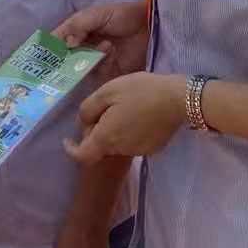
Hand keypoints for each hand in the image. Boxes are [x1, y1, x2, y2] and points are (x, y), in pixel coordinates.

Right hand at [54, 2, 149, 78]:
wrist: (151, 28)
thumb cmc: (124, 16)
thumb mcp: (99, 14)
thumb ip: (79, 25)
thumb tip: (65, 44)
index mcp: (77, 32)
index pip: (58, 41)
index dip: (48, 48)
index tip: (40, 55)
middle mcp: (83, 48)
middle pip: (65, 59)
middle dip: (63, 60)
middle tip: (64, 60)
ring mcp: (95, 62)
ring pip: (80, 67)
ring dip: (88, 57)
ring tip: (105, 45)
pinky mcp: (108, 74)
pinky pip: (97, 73)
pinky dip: (103, 61)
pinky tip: (112, 50)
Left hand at [65, 72, 188, 165]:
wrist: (179, 99)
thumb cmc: (141, 91)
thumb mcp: (107, 91)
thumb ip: (88, 109)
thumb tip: (83, 123)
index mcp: (107, 137)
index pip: (82, 156)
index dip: (71, 150)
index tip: (67, 140)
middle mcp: (121, 149)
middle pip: (100, 146)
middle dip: (96, 130)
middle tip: (105, 108)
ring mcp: (139, 151)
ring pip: (116, 144)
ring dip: (114, 130)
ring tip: (125, 107)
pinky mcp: (153, 148)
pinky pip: (133, 142)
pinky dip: (129, 132)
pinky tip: (139, 114)